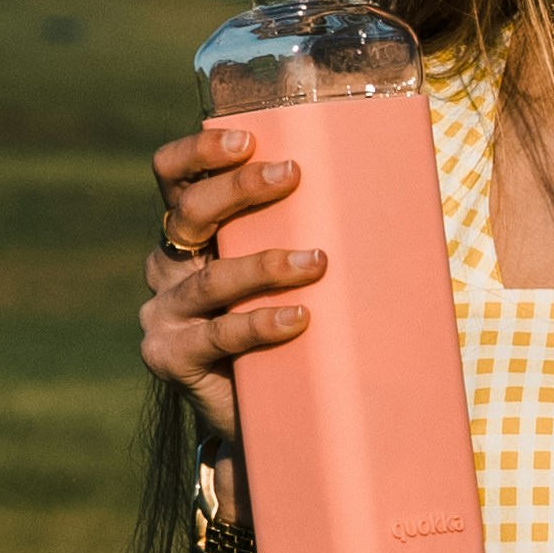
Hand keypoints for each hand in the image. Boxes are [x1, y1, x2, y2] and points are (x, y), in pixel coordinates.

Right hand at [140, 119, 321, 437]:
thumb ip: (304, 233)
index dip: (199, 152)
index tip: (247, 139)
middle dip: (240, 189)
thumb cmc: (288, 328)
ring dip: (265, 265)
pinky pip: (218, 335)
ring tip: (317, 261)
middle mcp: (166, 266)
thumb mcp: (288, 274)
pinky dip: (260, 324)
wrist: (267, 414)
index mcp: (188, 233)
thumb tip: (389, 187)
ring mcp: (164, 313)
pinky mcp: (171, 358)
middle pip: (188, 214)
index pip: (174, 176)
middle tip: (292, 174)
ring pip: (212, 279)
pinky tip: (299, 317)